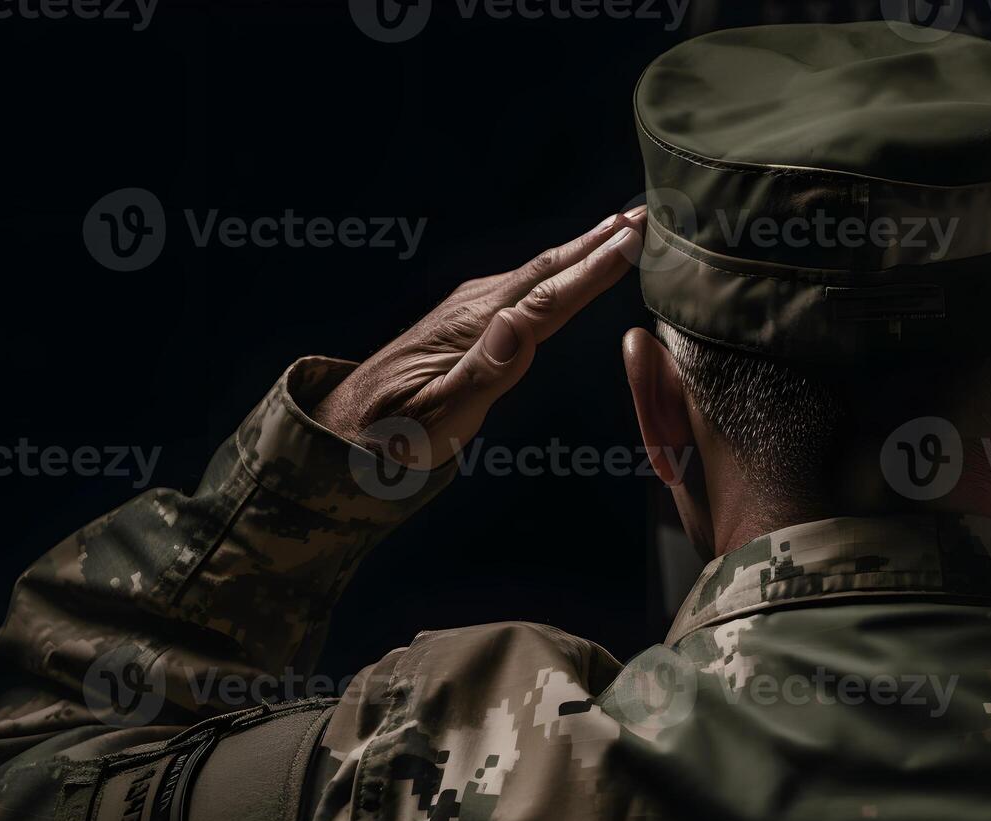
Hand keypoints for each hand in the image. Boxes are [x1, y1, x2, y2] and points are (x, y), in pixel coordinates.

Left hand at [312, 208, 645, 468]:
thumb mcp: (437, 416)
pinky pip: (529, 284)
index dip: (595, 268)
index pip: (549, 295)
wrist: (345, 428)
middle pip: (549, 269)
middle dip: (599, 242)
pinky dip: (562, 269)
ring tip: (622, 229)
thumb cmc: (393, 434)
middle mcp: (476, 307)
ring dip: (584, 249)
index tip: (635, 238)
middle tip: (645, 215)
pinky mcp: (469, 318)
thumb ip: (482, 372)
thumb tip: (519, 325)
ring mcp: (471, 309)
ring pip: (541, 272)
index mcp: (476, 330)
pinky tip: (572, 266)